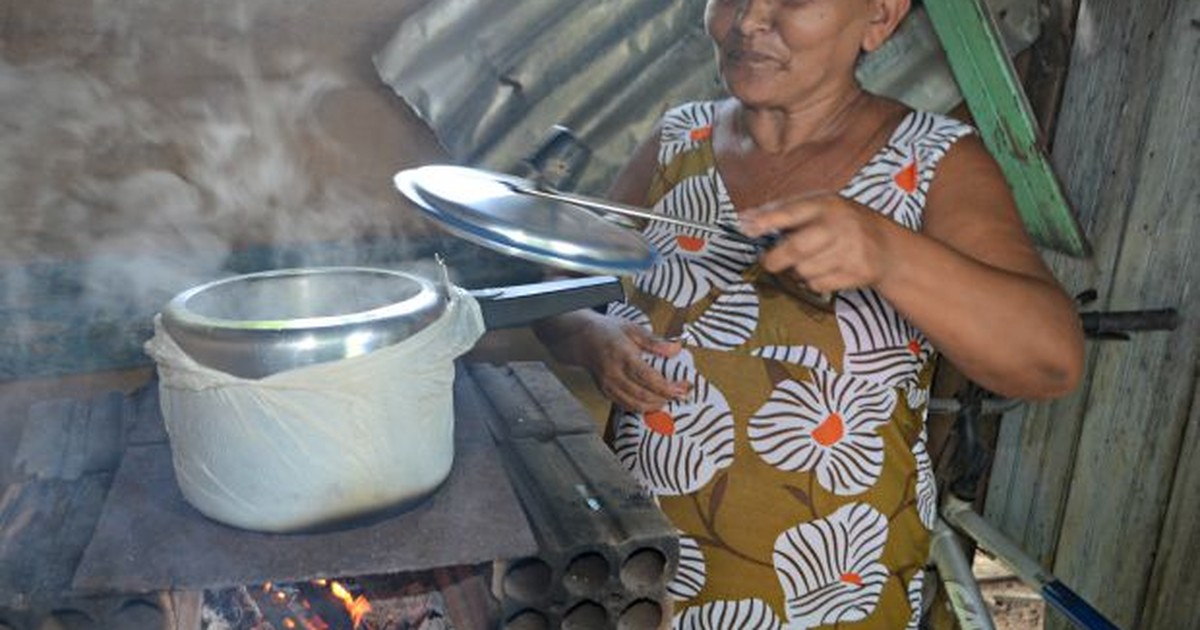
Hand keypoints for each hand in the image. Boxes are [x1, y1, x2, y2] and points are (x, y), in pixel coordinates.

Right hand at [573, 315, 688, 412]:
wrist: (582, 339)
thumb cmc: (609, 332)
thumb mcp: (633, 329)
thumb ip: (655, 341)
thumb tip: (677, 348)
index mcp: (623, 356)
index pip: (648, 378)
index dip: (668, 386)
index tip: (684, 387)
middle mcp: (614, 374)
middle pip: (643, 395)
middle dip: (666, 398)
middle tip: (682, 395)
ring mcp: (608, 385)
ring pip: (634, 405)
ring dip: (655, 406)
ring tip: (669, 399)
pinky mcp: (606, 392)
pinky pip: (626, 405)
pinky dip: (642, 407)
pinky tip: (653, 402)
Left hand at [739, 192, 897, 293]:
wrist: (886, 246)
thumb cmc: (841, 222)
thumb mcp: (818, 206)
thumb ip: (782, 211)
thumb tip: (743, 220)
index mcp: (825, 203)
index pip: (791, 211)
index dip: (767, 220)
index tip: (747, 228)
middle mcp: (839, 225)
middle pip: (796, 248)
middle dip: (775, 259)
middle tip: (768, 262)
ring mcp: (850, 250)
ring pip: (804, 271)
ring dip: (797, 271)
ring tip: (807, 261)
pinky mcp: (857, 272)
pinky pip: (819, 285)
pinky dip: (813, 282)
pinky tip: (823, 271)